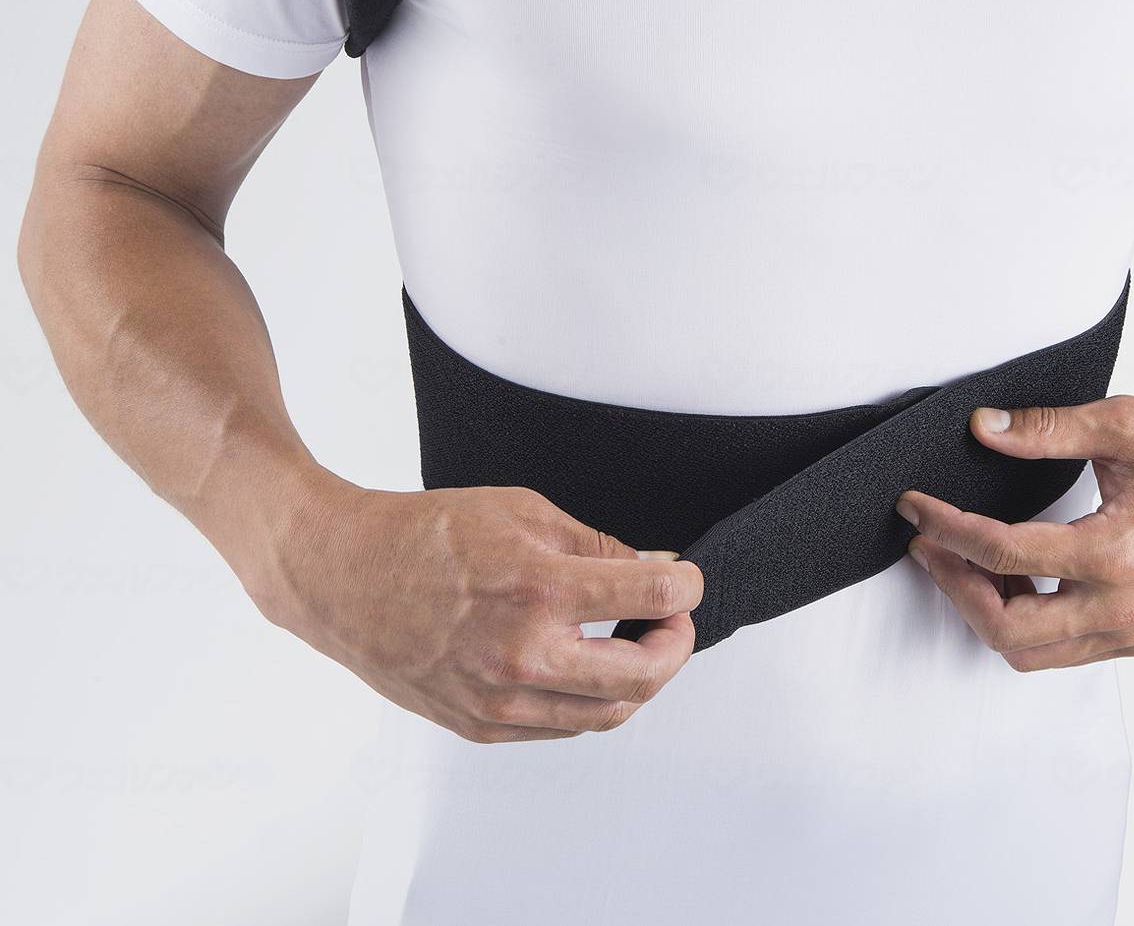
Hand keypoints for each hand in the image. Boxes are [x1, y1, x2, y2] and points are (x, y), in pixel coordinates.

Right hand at [244, 477, 702, 741]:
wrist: (342, 576)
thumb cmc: (421, 536)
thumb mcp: (520, 510)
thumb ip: (594, 545)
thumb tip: (649, 568)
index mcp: (539, 588)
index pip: (652, 596)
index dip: (686, 587)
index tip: (686, 582)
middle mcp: (524, 654)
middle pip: (645, 676)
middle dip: (676, 647)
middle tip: (674, 623)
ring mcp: (501, 700)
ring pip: (608, 714)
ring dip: (639, 682)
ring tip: (636, 647)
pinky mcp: (481, 725)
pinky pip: (562, 728)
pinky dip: (590, 701)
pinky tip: (587, 668)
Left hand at [895, 395, 1133, 670]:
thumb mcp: (1121, 425)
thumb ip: (1046, 429)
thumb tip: (982, 427)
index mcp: (1115, 551)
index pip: (1003, 553)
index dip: (946, 529)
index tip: (915, 508)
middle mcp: (1121, 605)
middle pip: (1004, 627)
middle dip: (952, 584)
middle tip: (929, 543)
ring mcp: (1129, 631)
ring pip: (1028, 652)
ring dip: (984, 610)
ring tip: (966, 560)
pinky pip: (1058, 652)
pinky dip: (1021, 623)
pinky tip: (1010, 579)